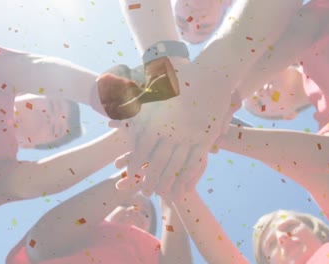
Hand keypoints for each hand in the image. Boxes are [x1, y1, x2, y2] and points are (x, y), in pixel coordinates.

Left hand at [113, 62, 233, 195]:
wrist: (213, 73)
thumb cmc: (182, 76)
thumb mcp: (155, 85)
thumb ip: (135, 98)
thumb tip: (114, 106)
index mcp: (158, 119)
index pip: (142, 148)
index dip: (134, 163)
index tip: (129, 174)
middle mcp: (173, 131)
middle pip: (157, 162)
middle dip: (150, 179)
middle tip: (144, 192)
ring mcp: (191, 136)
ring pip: (176, 165)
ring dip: (168, 182)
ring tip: (161, 194)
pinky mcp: (207, 139)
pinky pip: (196, 161)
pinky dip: (188, 176)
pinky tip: (183, 186)